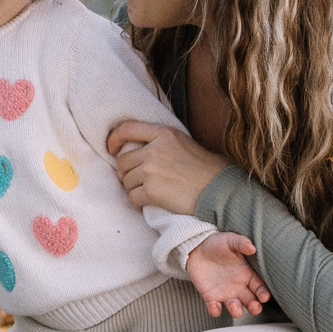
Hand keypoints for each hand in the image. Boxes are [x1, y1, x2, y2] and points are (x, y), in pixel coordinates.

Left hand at [105, 118, 229, 214]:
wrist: (221, 191)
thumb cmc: (207, 169)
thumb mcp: (184, 143)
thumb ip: (161, 142)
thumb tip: (136, 150)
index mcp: (164, 133)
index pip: (127, 128)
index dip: (113, 138)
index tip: (111, 149)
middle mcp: (155, 149)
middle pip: (122, 161)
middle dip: (126, 172)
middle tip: (137, 180)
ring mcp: (152, 170)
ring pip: (126, 181)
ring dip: (133, 188)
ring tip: (149, 192)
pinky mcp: (152, 191)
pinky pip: (132, 197)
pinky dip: (138, 203)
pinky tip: (149, 203)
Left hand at [185, 232, 268, 319]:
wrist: (196, 247)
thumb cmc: (217, 243)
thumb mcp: (230, 240)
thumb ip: (241, 243)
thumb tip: (252, 248)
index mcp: (248, 274)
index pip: (260, 288)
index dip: (263, 294)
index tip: (264, 297)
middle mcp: (239, 287)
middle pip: (251, 302)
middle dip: (255, 307)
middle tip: (254, 306)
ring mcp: (225, 293)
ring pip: (235, 308)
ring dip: (236, 311)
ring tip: (234, 306)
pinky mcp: (210, 297)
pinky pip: (215, 308)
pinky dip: (215, 310)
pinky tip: (214, 305)